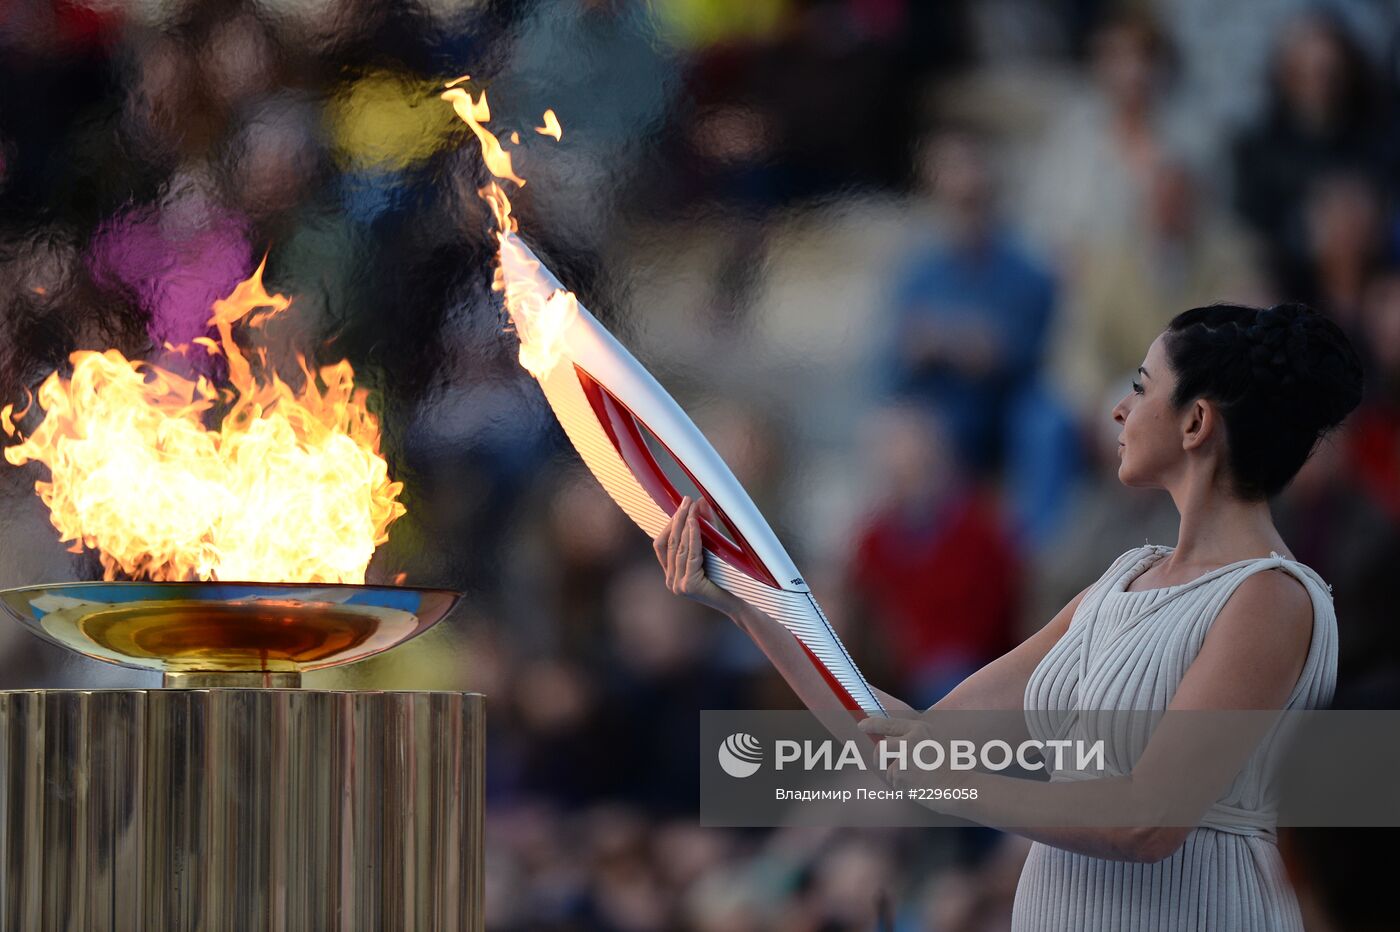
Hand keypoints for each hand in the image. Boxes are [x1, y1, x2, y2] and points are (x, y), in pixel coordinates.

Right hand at [652, 496, 740, 614]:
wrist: (741, 600)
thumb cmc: (728, 575)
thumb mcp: (714, 546)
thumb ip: (706, 526)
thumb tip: (699, 501)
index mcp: (672, 573)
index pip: (661, 545)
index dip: (670, 524)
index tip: (681, 506)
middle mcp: (671, 581)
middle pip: (669, 543)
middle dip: (678, 519)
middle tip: (686, 501)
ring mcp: (677, 585)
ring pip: (678, 548)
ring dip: (685, 525)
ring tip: (691, 508)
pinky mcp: (688, 587)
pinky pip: (689, 555)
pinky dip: (693, 537)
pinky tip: (696, 523)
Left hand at [858, 714, 972, 811]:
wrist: (959, 787)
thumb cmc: (948, 770)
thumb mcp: (932, 746)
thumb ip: (911, 742)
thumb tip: (886, 746)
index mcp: (919, 729)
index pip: (889, 723)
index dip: (872, 724)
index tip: (861, 725)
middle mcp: (910, 738)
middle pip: (881, 747)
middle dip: (881, 759)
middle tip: (893, 768)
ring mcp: (904, 754)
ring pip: (887, 768)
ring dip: (898, 777)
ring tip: (919, 779)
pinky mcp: (900, 771)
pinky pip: (893, 781)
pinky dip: (903, 787)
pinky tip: (919, 786)